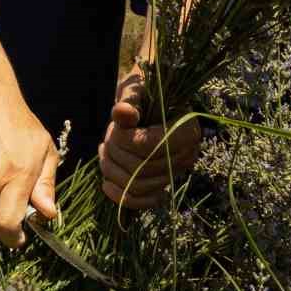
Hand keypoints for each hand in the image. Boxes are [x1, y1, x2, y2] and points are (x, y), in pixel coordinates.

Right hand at [0, 83, 58, 247]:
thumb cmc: (19, 123)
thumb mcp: (44, 151)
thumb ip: (46, 186)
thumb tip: (47, 214)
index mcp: (14, 177)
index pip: (7, 227)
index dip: (14, 239)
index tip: (21, 237)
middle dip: (5, 228)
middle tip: (15, 214)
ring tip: (2, 192)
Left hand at [99, 72, 199, 209]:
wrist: (152, 100)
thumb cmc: (144, 90)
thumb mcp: (136, 89)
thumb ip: (129, 101)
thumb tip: (122, 112)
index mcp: (186, 129)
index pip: (150, 146)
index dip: (124, 140)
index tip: (115, 127)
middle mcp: (186, 154)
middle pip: (142, 169)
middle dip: (115, 154)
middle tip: (106, 139)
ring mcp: (175, 172)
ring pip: (138, 186)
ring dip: (112, 171)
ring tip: (104, 152)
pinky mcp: (163, 183)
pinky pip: (144, 201)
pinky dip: (123, 196)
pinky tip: (106, 184)